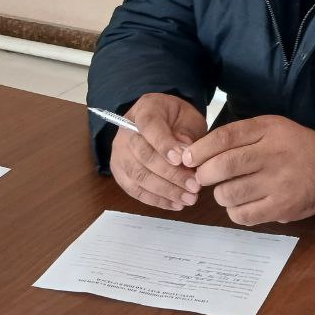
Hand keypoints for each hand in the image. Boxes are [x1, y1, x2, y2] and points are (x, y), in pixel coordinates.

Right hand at [109, 93, 207, 210]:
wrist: (161, 122)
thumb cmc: (177, 119)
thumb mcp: (189, 117)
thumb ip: (188, 131)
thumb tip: (185, 151)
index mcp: (144, 110)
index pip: (149, 127)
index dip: (164, 144)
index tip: (181, 159)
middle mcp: (126, 132)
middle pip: (143, 155)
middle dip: (170, 174)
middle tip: (194, 185)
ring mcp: (120, 153)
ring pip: (138, 176)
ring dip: (165, 191)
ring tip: (189, 198)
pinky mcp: (120, 173)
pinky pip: (135, 190)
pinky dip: (156, 200)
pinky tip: (176, 204)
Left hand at [181, 115, 314, 225]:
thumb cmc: (294, 147)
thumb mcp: (271, 128)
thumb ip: (239, 136)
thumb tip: (197, 153)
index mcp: (268, 130)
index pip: (225, 137)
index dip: (200, 149)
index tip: (187, 158)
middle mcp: (273, 154)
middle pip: (223, 166)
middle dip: (204, 174)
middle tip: (203, 177)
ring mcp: (278, 183)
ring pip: (229, 193)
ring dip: (220, 194)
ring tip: (228, 190)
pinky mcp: (281, 207)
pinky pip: (242, 215)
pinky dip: (234, 211)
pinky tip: (241, 203)